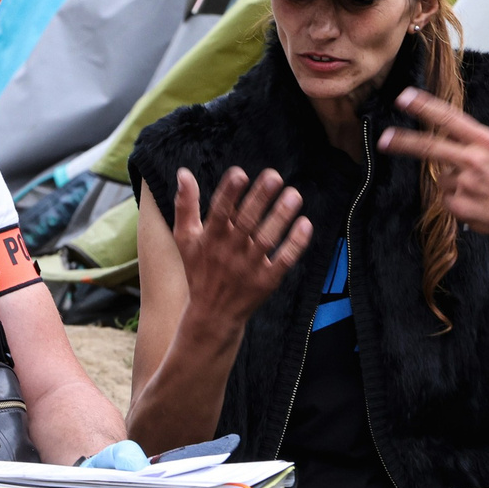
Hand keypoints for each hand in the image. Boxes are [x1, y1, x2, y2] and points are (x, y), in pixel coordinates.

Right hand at [172, 166, 314, 333]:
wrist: (213, 315)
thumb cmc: (199, 270)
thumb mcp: (185, 239)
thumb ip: (185, 205)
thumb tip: (183, 172)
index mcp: (210, 239)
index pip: (219, 212)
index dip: (229, 194)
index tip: (240, 174)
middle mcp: (229, 252)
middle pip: (246, 222)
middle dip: (260, 199)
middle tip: (274, 176)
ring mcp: (249, 268)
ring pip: (267, 239)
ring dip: (281, 217)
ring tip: (294, 195)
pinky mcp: (266, 281)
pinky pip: (283, 261)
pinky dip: (295, 244)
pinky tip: (305, 224)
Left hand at [378, 89, 488, 275]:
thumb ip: (475, 146)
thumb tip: (444, 142)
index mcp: (487, 142)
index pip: (451, 119)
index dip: (425, 107)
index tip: (404, 97)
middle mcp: (474, 160)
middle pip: (430, 148)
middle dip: (403, 142)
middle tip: (383, 139)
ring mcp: (465, 184)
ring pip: (444, 179)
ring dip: (455, 185)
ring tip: (482, 192)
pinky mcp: (459, 206)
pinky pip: (447, 199)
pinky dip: (458, 202)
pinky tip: (479, 205)